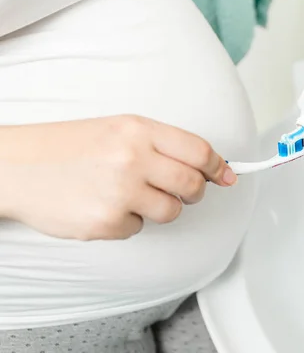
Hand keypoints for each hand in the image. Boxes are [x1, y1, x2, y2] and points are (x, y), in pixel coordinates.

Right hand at [0, 115, 236, 240]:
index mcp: (138, 130)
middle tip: (180, 190)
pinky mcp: (105, 222)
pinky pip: (138, 229)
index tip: (227, 176)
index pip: (199, 150)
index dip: (218, 166)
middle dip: (193, 191)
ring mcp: (119, 192)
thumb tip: (213, 169)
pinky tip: (104, 206)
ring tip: (130, 194)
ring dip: (159, 208)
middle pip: (192, 185)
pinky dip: (127, 222)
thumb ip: (165, 146)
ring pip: (171, 211)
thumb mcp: (119, 130)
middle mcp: (132, 158)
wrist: (16, 167)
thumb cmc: (69, 147)